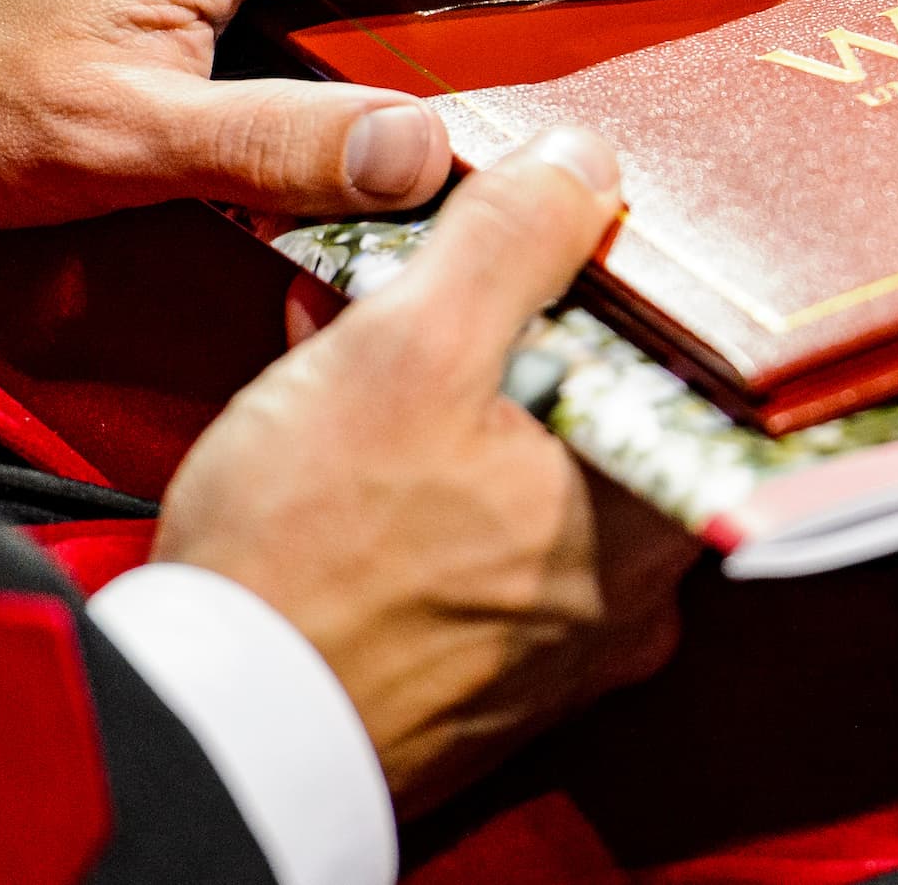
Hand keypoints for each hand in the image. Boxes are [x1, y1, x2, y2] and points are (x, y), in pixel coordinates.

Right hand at [156, 125, 695, 812]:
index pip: (693, 353)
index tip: (557, 227)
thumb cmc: (307, 556)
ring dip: (458, 383)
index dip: (618, 270)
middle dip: (516, 321)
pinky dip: (427, 460)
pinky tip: (347, 402)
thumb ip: (513, 240)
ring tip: (366, 318)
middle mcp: (638, 589)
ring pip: (534, 461)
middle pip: (607, 404)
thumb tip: (585, 165)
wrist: (205, 731)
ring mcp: (563, 634)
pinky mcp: (486, 664)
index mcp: (660, 511)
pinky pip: (481, 526)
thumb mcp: (408, 348)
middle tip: (442, 266)